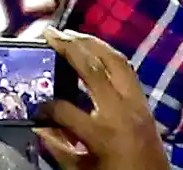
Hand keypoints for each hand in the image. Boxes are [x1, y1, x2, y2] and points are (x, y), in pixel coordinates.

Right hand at [34, 30, 167, 169]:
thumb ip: (58, 149)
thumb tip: (39, 126)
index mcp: (102, 133)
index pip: (65, 109)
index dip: (46, 109)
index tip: (37, 110)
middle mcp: (120, 110)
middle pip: (93, 67)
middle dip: (69, 46)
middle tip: (50, 33)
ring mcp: (136, 103)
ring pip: (114, 59)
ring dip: (91, 43)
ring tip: (71, 35)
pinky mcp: (145, 103)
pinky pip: (127, 68)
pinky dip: (109, 54)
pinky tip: (95, 51)